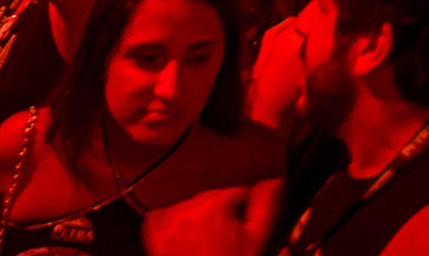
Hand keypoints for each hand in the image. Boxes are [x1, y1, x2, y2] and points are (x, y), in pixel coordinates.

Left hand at [141, 180, 281, 255]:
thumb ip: (266, 206)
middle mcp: (189, 207)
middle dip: (222, 214)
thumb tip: (274, 183)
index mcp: (216, 204)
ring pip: (190, 208)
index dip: (245, 209)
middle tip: (227, 239)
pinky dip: (175, 226)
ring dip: (199, 220)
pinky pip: (165, 218)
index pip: (238, 193)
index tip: (245, 222)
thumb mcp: (258, 239)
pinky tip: (187, 243)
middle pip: (213, 199)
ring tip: (208, 244)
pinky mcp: (154, 232)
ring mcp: (169, 219)